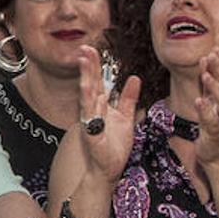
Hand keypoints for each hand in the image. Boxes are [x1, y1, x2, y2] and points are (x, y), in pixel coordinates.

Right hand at [76, 46, 139, 184]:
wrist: (108, 169)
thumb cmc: (114, 146)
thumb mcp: (126, 117)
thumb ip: (128, 98)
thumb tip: (134, 78)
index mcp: (100, 106)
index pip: (96, 81)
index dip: (94, 66)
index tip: (91, 49)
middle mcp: (92, 110)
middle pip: (90, 84)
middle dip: (88, 66)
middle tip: (85, 48)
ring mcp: (90, 121)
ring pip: (87, 96)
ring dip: (86, 78)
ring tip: (84, 62)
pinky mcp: (92, 134)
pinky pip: (91, 116)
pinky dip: (91, 103)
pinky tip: (91, 90)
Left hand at [195, 47, 218, 166]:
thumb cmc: (214, 127)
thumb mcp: (211, 101)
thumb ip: (208, 82)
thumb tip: (205, 59)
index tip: (216, 49)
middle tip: (211, 54)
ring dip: (216, 87)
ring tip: (205, 74)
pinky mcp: (214, 134)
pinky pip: (212, 122)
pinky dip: (207, 111)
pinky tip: (199, 101)